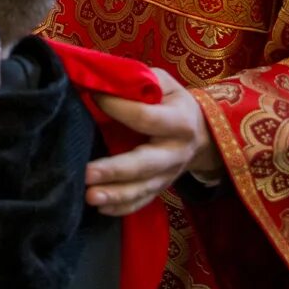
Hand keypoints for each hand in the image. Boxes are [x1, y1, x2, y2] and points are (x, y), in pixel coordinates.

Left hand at [85, 67, 222, 215]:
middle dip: (115, 170)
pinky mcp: (160, 188)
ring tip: (90, 196)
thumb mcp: (163, 83)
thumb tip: (101, 80)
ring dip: (115, 195)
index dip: (118, 107)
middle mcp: (175, 151)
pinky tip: (100, 208)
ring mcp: (168, 174)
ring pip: (143, 189)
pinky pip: (142, 202)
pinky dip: (122, 207)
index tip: (93, 97)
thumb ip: (138, 82)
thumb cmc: (171, 101)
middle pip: (145, 164)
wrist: (201, 133)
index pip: (145, 117)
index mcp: (179, 120)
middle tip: (87, 173)